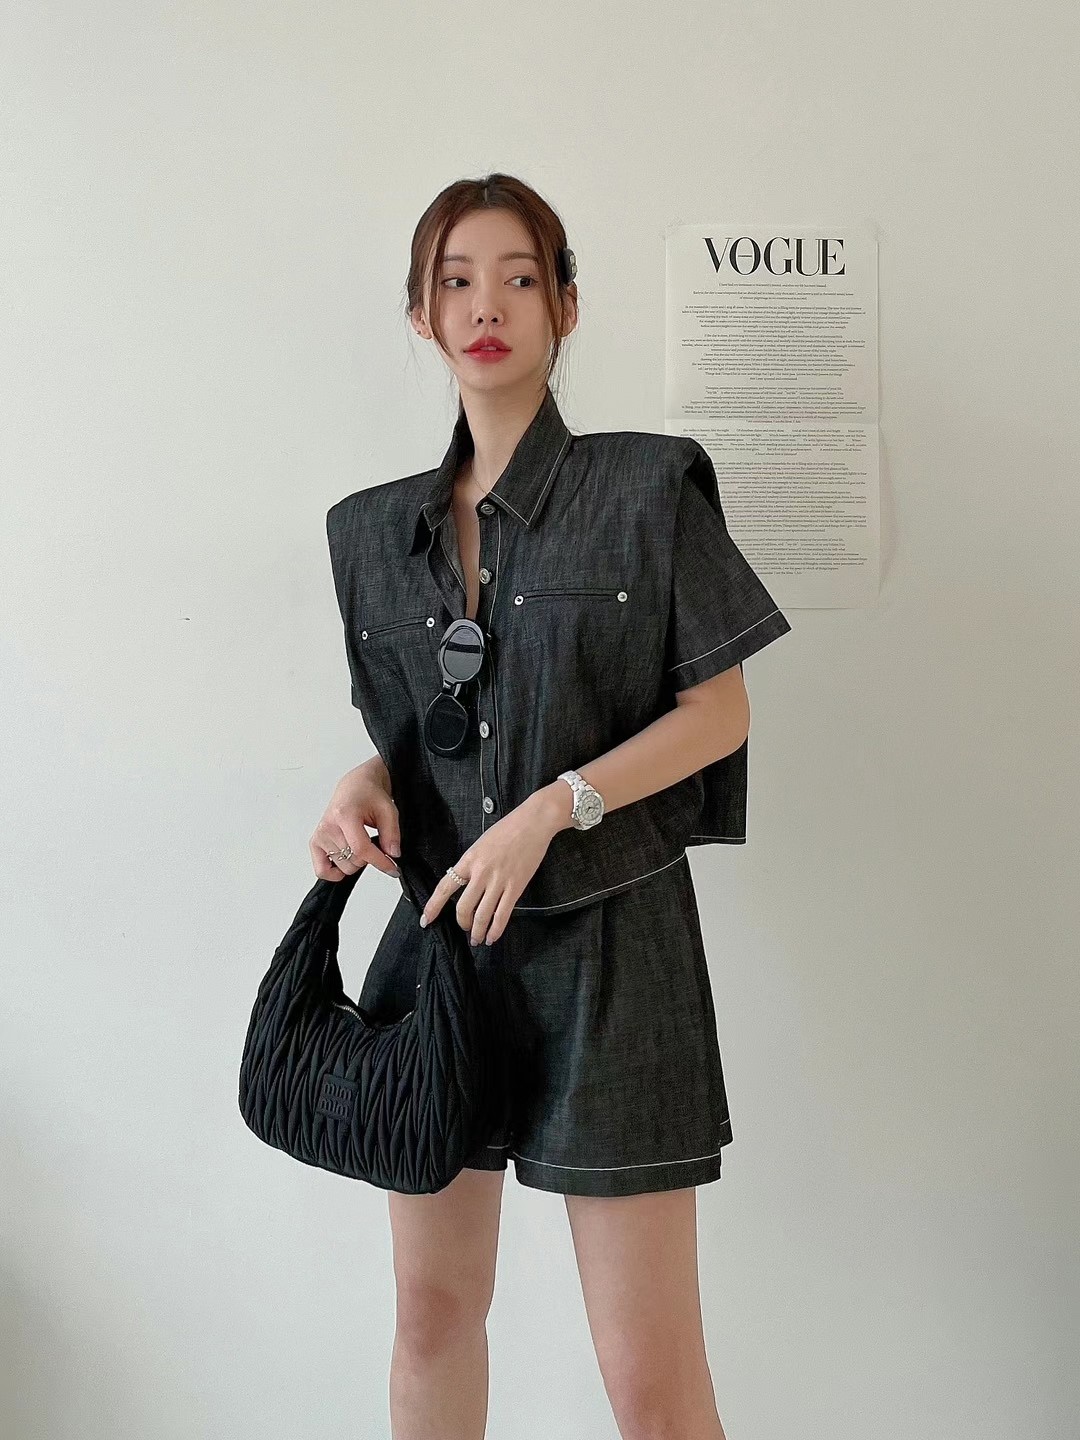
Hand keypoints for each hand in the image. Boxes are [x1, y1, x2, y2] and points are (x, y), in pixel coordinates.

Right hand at [309, 757, 400, 881]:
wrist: (355, 786)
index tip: (392, 868)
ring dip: (356, 862)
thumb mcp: (388, 810)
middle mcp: (328, 825)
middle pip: (353, 861)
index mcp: (344, 814)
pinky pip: (322, 870)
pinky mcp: (315, 842)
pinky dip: (335, 872)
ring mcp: (320, 835)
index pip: (361, 849)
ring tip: (360, 844)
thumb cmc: (368, 794)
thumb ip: (392, 834)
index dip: (380, 862)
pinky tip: (346, 861)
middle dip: (370, 857)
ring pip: (343, 867)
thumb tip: (392, 855)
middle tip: (374, 843)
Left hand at [419, 789, 567, 946]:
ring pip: (482, 915)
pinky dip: (496, 930)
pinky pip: (502, 915)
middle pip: (463, 907)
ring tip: (477, 939)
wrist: (533, 823)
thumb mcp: (480, 844)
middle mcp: (481, 873)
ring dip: (478, 932)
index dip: (433, 907)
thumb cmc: (508, 829)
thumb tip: (463, 883)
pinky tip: (492, 937)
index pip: (444, 887)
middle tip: (464, 929)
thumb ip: (471, 864)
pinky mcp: (515, 887)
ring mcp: (499, 881)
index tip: (426, 919)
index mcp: (469, 860)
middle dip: (462, 923)